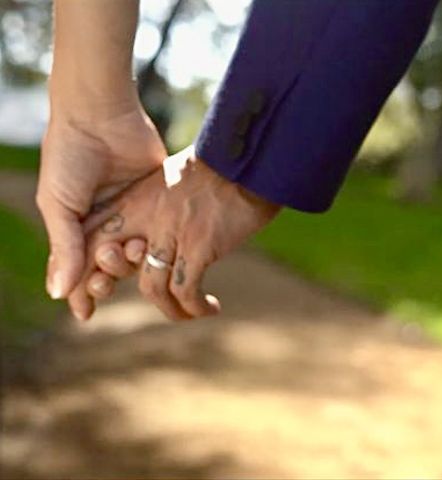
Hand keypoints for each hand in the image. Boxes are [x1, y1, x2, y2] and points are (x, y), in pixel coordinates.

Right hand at [36, 103, 165, 299]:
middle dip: (108, 275)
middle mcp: (104, 225)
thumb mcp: (59, 204)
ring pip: (136, 255)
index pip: (79, 272)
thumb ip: (65, 247)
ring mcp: (132, 214)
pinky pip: (158, 231)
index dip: (82, 294)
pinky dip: (156, 243)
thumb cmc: (69, 157)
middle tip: (109, 261)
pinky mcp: (155, 201)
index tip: (86, 313)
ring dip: (133, 260)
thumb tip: (60, 294)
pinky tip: (155, 247)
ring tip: (134, 247)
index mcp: (75, 228)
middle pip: (109, 268)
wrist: (100, 116)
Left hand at [69, 147, 280, 320]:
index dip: (87, 261)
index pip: (93, 232)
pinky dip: (194, 307)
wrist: (252, 159)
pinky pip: (185, 290)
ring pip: (150, 288)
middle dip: (101, 290)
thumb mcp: (175, 178)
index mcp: (137, 198)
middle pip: (106, 262)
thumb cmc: (222, 169)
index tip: (96, 283)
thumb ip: (157, 202)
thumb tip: (156, 226)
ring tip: (187, 312)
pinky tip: (210, 307)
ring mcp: (172, 231)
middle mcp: (147, 216)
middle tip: (129, 305)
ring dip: (169, 309)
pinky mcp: (198, 245)